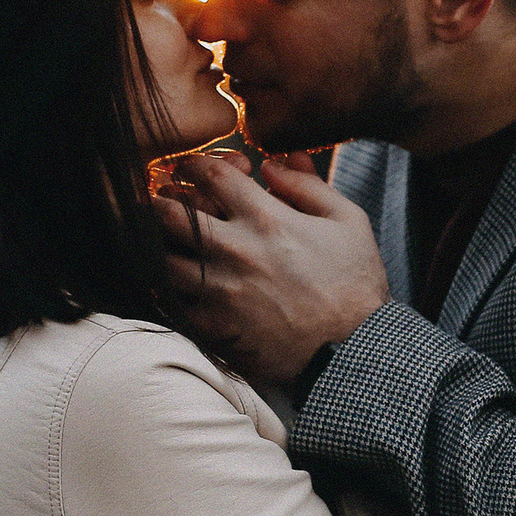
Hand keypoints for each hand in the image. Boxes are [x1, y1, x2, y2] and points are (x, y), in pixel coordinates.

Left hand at [160, 154, 389, 385]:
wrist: (352, 350)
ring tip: (170, 244)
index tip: (192, 171)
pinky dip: (171, 288)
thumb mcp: (348, 221)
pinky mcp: (213, 326)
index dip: (195, 165)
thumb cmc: (355, 285)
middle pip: (168, 212)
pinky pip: (172, 300)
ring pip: (161, 256)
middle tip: (166, 202)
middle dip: (161, 201)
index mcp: (266, 218)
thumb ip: (308, 186)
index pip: (209, 174)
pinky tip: (182, 285)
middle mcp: (235, 249)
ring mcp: (219, 289)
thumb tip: (273, 165)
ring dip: (162, 245)